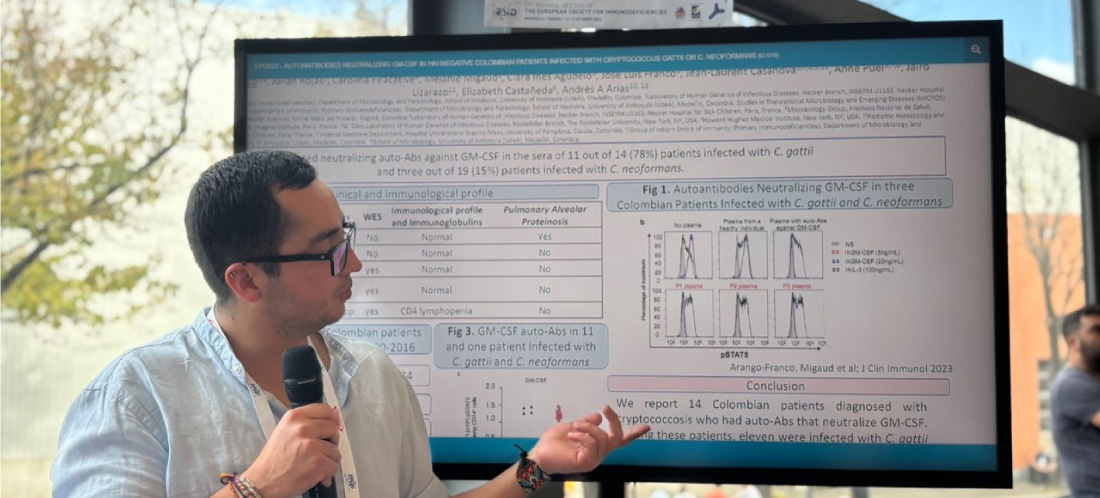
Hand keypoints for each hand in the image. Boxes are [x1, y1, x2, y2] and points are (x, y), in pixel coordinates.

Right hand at [241, 403, 341, 497]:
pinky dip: (328, 473)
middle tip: (324, 450)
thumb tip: (330, 422)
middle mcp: (303, 428)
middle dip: (333, 441)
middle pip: (333, 428)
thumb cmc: (273, 459)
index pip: (325, 410)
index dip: (333, 419)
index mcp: (294, 417)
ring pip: (335, 450)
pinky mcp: (318, 462)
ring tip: (315, 465)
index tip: (333, 426)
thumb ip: (304, 424)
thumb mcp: (284, 431)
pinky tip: (317, 476)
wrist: (262, 482)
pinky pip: (333, 465)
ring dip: (329, 460)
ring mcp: (312, 445)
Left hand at [527, 405, 649, 474]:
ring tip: (574, 428)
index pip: (619, 441)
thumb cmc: (553, 444)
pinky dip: (583, 435)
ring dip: (588, 427)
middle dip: (614, 420)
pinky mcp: (586, 462)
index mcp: (596, 446)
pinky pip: (592, 444)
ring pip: (603, 437)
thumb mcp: (572, 427)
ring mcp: (593, 459)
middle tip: (606, 408)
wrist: (539, 456)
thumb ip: (587, 422)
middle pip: (617, 437)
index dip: (633, 434)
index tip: (646, 426)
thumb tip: (598, 416)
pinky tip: (572, 434)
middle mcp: (598, 454)